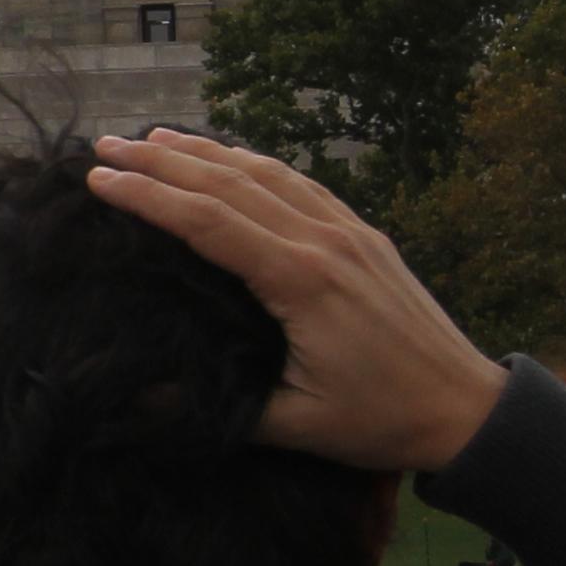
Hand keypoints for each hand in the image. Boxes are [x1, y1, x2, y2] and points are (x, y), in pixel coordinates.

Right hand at [82, 133, 508, 473]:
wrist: (467, 409)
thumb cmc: (380, 422)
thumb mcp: (294, 427)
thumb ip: (219, 408)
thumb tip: (138, 400)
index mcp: (301, 282)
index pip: (208, 222)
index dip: (148, 197)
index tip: (99, 179)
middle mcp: (323, 242)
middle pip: (229, 183)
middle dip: (161, 161)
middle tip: (103, 146)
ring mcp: (348, 232)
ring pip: (266, 172)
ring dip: (205, 151)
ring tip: (152, 138)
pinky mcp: (365, 236)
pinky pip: (300, 183)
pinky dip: (254, 163)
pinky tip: (229, 157)